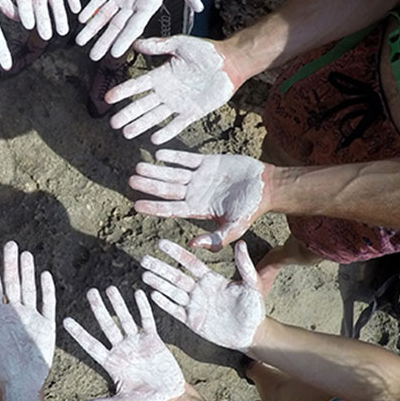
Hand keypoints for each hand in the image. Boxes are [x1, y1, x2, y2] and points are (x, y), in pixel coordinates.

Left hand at [0, 241, 55, 392]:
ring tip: (25, 254)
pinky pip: (47, 304)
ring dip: (28, 272)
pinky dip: (46, 291)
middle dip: (11, 264)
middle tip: (10, 244)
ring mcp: (32, 319)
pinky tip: (44, 275)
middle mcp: (15, 314)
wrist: (19, 384)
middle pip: (13, 283)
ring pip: (29, 289)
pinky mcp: (46, 327)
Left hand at [64, 287, 184, 400]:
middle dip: (98, 309)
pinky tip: (137, 293)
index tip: (66, 320)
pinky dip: (142, 308)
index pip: (91, 345)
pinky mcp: (153, 340)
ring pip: (124, 319)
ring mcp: (136, 342)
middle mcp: (121, 349)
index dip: (79, 333)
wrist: (169, 398)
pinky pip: (146, 320)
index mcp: (111, 363)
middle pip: (106, 325)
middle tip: (90, 292)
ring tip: (110, 288)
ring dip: (118, 304)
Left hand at [76, 0, 203, 60]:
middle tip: (93, 56)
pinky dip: (90, 8)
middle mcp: (133, 4)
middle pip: (116, 27)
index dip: (124, 40)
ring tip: (80, 41)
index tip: (114, 54)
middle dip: (104, 41)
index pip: (134, 27)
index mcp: (148, 6)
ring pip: (104, 15)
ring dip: (92, 28)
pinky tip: (82, 18)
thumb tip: (199, 8)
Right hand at [105, 37, 234, 142]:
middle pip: (142, 105)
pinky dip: (167, 132)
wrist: (230, 63)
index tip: (108, 98)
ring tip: (127, 133)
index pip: (137, 85)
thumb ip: (159, 45)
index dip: (123, 92)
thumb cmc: (207, 52)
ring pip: (155, 117)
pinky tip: (155, 139)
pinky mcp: (192, 113)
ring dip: (141, 125)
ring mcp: (178, 104)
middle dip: (128, 114)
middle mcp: (166, 91)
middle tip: (114, 123)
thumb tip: (136, 42)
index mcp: (161, 75)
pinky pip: (177, 125)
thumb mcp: (181, 44)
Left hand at [129, 150, 266, 250]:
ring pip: (173, 173)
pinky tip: (159, 154)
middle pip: (167, 190)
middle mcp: (195, 193)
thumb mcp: (234, 228)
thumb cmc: (251, 209)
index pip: (170, 209)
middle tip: (131, 180)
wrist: (268, 186)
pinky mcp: (208, 162)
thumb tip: (192, 245)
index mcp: (198, 209)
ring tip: (139, 167)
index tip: (135, 205)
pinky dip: (174, 156)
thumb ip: (215, 239)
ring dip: (156, 170)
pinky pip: (187, 159)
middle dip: (149, 185)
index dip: (153, 207)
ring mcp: (200, 177)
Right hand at [141, 240, 263, 352]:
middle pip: (176, 277)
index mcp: (211, 279)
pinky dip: (164, 304)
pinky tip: (152, 295)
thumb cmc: (253, 307)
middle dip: (160, 268)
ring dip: (158, 284)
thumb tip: (241, 243)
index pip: (190, 263)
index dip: (176, 253)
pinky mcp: (192, 321)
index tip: (161, 243)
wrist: (252, 332)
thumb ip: (244, 266)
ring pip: (172, 292)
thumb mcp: (251, 285)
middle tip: (144, 259)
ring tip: (144, 275)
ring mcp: (194, 305)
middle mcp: (199, 290)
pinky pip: (175, 311)